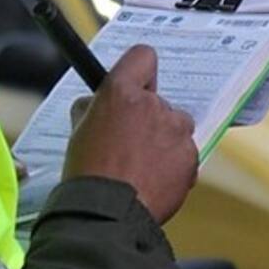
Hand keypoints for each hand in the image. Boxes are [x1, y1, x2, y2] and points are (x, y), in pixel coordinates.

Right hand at [63, 45, 197, 223]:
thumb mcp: (77, 130)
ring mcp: (174, 131)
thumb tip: (96, 103)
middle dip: (148, 117)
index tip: (137, 85)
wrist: (106, 213)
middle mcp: (152, 105)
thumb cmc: (88, 173)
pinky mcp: (190, 157)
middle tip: (129, 143)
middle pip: (159, 100)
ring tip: (141, 166)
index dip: (140, 71)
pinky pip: (184, 154)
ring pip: (175, 127)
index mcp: (120, 92)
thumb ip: (92, 107)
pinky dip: (173, 165)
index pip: (143, 56)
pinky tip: (152, 180)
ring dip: (163, 141)